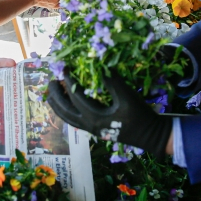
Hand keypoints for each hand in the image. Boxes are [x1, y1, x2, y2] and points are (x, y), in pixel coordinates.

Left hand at [46, 73, 171, 157]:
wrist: (150, 135)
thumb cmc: (140, 115)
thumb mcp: (127, 96)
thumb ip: (112, 82)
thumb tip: (99, 66)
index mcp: (95, 117)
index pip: (76, 97)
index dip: (69, 81)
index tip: (64, 68)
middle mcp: (89, 125)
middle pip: (65, 111)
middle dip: (56, 96)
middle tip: (51, 81)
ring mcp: (91, 129)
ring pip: (67, 119)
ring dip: (58, 106)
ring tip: (53, 94)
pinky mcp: (95, 130)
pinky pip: (74, 121)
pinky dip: (67, 112)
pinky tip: (67, 105)